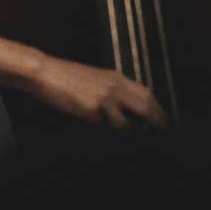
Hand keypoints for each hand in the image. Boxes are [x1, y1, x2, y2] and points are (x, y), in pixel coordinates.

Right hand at [29, 54, 167, 129]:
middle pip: (146, 101)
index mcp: (116, 77)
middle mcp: (115, 84)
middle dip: (157, 117)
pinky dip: (122, 129)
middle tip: (164, 130)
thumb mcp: (93, 80)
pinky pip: (113, 121)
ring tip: (148, 137)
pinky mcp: (92, 107)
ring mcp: (105, 95)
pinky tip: (123, 136)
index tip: (162, 118)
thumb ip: (109, 92)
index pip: (145, 91)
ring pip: (136, 110)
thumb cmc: (65, 77)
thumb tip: (120, 108)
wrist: (46, 72)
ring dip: (143, 125)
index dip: (156, 106)